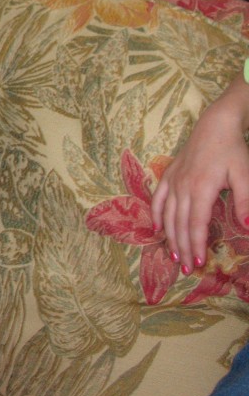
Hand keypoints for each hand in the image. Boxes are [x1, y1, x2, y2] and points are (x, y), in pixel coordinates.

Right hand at [151, 77, 248, 271]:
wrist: (214, 125)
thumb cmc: (232, 150)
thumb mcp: (245, 175)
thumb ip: (245, 202)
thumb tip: (248, 227)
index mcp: (201, 189)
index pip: (196, 224)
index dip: (196, 245)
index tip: (199, 263)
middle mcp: (183, 187)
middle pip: (180, 224)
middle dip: (183, 248)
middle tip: (186, 269)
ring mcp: (173, 181)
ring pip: (167, 215)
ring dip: (170, 237)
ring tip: (173, 255)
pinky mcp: (168, 175)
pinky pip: (158, 199)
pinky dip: (156, 215)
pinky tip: (157, 229)